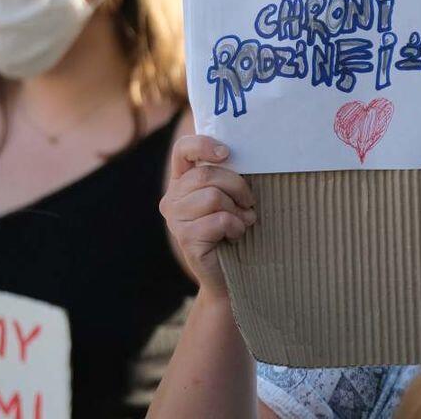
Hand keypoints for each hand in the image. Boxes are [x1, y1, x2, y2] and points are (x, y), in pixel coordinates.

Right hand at [160, 135, 255, 298]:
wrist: (232, 274)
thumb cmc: (234, 228)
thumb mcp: (230, 196)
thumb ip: (227, 175)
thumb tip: (239, 157)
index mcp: (181, 181)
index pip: (182, 149)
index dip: (204, 145)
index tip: (226, 154)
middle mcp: (172, 198)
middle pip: (207, 175)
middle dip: (238, 187)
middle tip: (249, 203)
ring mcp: (175, 219)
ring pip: (214, 196)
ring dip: (237, 210)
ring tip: (241, 222)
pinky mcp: (185, 239)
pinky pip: (219, 220)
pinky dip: (236, 226)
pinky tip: (235, 236)